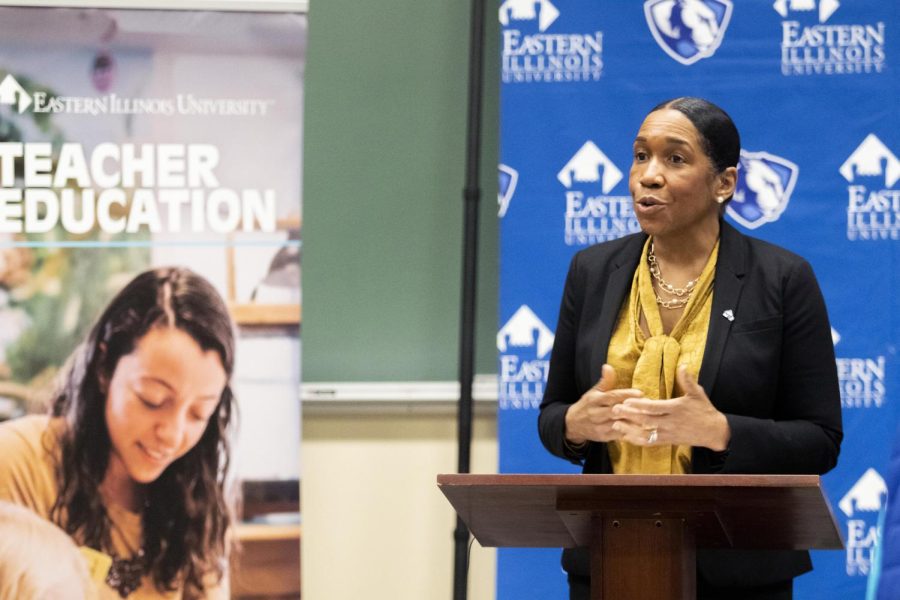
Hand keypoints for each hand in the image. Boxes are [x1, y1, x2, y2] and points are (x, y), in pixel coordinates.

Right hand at [564, 364, 643, 444]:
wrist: (573, 424)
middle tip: (649, 406)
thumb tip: (608, 366)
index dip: (625, 395)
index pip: (611, 396)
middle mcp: (596, 413)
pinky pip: (620, 435)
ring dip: (634, 422)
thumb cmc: (588, 405)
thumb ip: (604, 381)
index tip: (640, 393)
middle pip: (616, 411)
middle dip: (632, 409)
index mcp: (594, 400)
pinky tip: (643, 430)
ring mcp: (600, 426)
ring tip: (649, 418)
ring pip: (619, 424)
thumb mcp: (593, 392)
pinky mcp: (604, 437)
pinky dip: (631, 432)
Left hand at [610, 365, 730, 450]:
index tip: (626, 400)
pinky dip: (637, 441)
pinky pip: (650, 443)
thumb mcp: (697, 394)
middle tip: (614, 410)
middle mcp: (671, 423)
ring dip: (630, 430)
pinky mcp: (668, 441)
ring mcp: (669, 434)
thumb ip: (688, 380)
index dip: (640, 405)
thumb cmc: (704, 410)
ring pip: (646, 434)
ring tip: (615, 425)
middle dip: (630, 416)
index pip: (655, 408)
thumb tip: (682, 365)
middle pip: (647, 420)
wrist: (713, 432)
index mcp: (676, 409)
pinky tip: (625, 437)